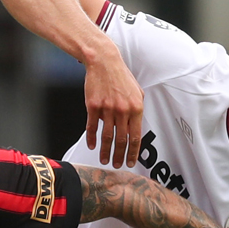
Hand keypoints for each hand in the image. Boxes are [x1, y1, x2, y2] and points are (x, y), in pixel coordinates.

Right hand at [85, 51, 143, 168]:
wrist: (103, 62)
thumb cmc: (120, 76)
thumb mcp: (136, 91)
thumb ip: (137, 110)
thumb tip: (134, 127)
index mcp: (136, 108)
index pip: (136, 136)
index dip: (133, 152)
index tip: (130, 161)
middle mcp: (122, 110)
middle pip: (122, 140)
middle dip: (120, 156)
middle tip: (117, 165)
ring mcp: (107, 108)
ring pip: (107, 136)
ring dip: (106, 151)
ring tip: (105, 160)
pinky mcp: (93, 106)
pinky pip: (92, 127)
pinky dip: (91, 139)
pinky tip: (92, 146)